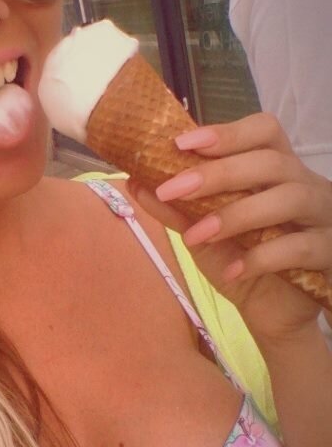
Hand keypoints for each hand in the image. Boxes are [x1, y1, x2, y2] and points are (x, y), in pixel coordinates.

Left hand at [129, 112, 331, 342]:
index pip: (263, 131)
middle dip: (218, 173)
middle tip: (173, 188)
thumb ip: (176, 209)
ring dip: (238, 214)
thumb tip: (135, 182)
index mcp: (276, 171)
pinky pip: (302, 247)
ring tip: (198, 236)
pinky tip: (233, 272)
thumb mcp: (203, 235)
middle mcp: (305, 185)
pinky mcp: (330, 252)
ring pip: (290, 198)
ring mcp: (323, 217)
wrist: (274, 315)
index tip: (183, 143)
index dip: (227, 132)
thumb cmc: (242, 262)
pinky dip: (263, 258)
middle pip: (270, 162)